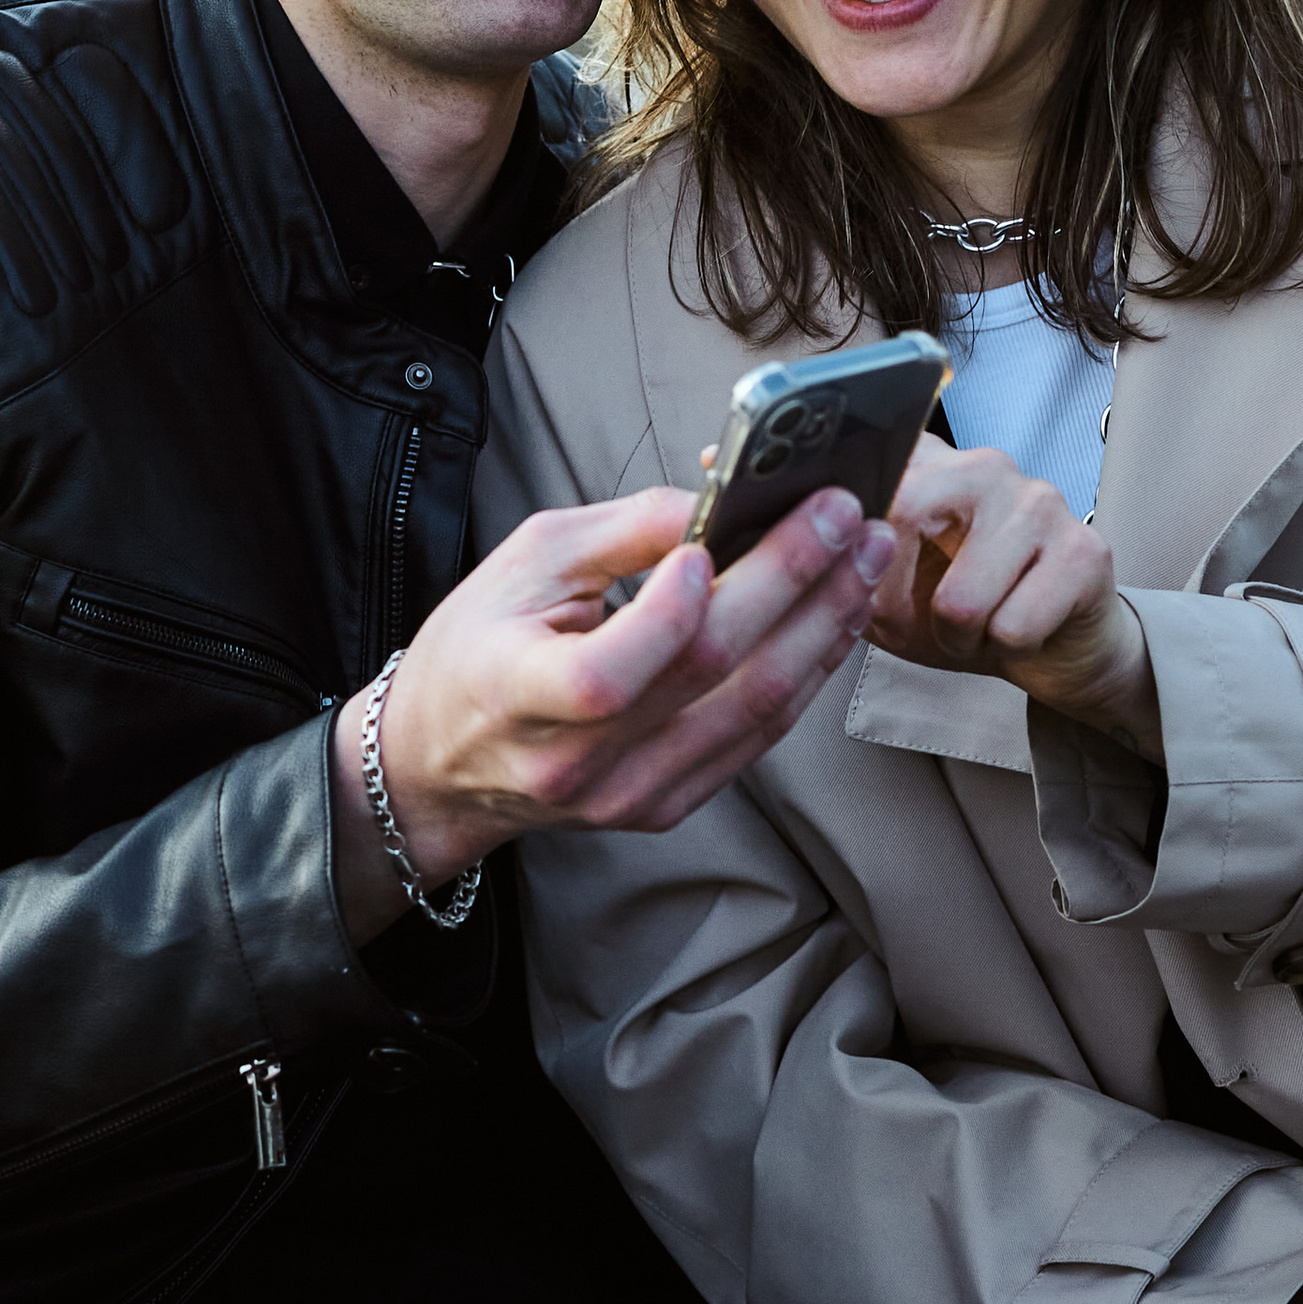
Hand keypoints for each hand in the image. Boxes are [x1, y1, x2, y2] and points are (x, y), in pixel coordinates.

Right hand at [328, 483, 893, 939]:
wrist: (440, 763)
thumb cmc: (478, 646)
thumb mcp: (525, 561)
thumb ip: (624, 530)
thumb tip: (719, 498)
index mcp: (518, 693)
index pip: (607, 674)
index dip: (667, 611)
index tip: (705, 545)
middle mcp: (577, 760)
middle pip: (707, 675)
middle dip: (790, 584)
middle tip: (842, 517)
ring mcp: (628, 794)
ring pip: (752, 711)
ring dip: (822, 626)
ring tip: (863, 558)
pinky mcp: (665, 806)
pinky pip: (755, 738)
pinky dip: (806, 672)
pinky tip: (834, 619)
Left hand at [861, 434, 1159, 757]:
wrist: (1054, 647)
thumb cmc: (965, 615)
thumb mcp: (885, 595)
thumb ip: (842, 568)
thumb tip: (808, 558)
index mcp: (926, 463)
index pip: (858, 480)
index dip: (845, 547)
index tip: (855, 577)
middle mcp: (980, 464)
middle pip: (901, 517)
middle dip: (895, 600)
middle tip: (918, 619)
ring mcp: (1037, 499)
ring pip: (960, 601)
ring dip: (960, 636)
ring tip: (977, 626)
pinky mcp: (1083, 549)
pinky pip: (1014, 627)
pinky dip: (1007, 649)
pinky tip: (1021, 629)